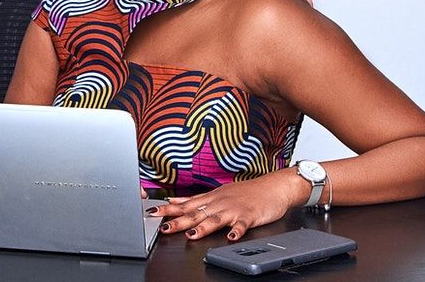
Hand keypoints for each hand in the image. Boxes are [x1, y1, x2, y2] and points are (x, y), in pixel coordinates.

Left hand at [151, 171, 299, 241]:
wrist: (273, 186)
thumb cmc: (246, 192)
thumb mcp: (218, 193)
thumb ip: (197, 199)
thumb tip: (175, 201)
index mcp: (211, 198)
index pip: (185, 204)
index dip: (168, 210)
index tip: (152, 213)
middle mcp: (219, 203)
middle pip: (196, 213)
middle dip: (178, 221)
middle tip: (163, 227)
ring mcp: (234, 209)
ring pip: (216, 219)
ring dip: (204, 227)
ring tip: (193, 234)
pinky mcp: (249, 215)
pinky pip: (242, 224)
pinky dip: (236, 231)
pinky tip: (231, 238)